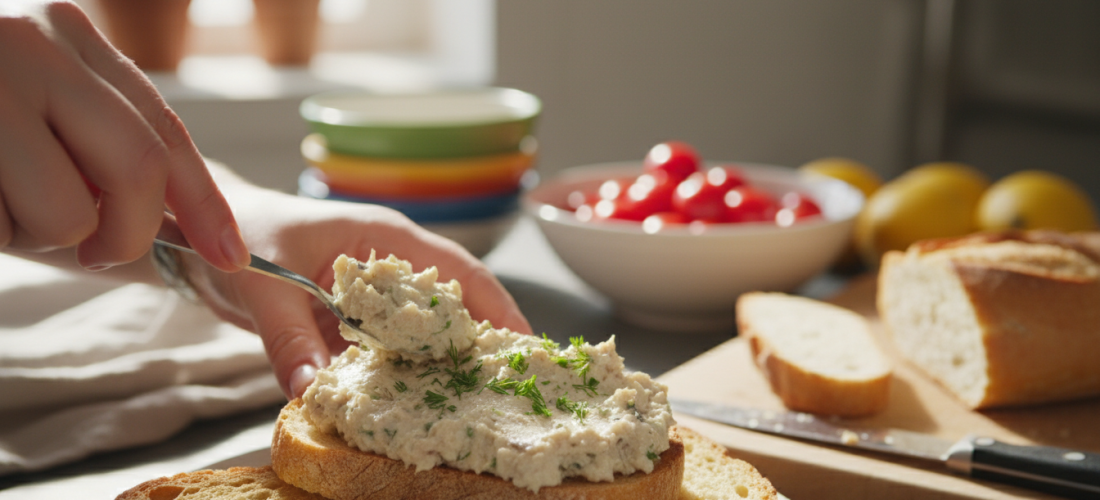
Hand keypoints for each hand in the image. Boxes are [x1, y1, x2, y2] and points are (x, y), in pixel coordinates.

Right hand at [0, 1, 248, 270]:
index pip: (162, 127)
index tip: (232, 256)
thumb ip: (87, 131)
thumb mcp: (25, 90)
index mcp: (64, 33)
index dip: (204, 201)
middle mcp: (29, 44)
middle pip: (136, 169)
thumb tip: (168, 216)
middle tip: (94, 250)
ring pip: (63, 211)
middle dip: (127, 233)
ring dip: (34, 236)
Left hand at [184, 182, 532, 398]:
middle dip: (481, 344)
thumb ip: (289, 339)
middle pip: (452, 306)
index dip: (495, 307)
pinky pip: (386, 353)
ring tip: (472, 403)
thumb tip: (311, 391)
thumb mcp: (264, 286)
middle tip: (509, 386)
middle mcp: (388, 267)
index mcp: (383, 239)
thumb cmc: (239, 236)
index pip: (457, 272)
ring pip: (422, 334)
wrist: (201, 234)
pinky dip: (399, 377)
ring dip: (442, 366)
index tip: (523, 344)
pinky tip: (410, 405)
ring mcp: (372, 297)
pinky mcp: (352, 322)